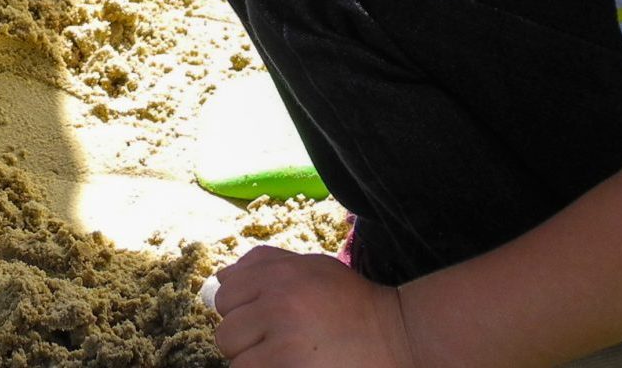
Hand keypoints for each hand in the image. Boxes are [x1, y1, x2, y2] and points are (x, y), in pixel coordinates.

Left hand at [212, 246, 413, 366]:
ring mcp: (283, 340)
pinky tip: (289, 367)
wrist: (399, 337)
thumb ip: (267, 265)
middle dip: (246, 341)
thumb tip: (222, 276)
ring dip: (255, 363)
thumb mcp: (314, 270)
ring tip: (286, 359)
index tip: (265, 320)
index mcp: (281, 274)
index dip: (241, 310)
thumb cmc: (353, 305)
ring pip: (236, 359)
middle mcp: (278, 302)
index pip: (225, 294)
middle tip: (278, 344)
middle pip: (226, 330)